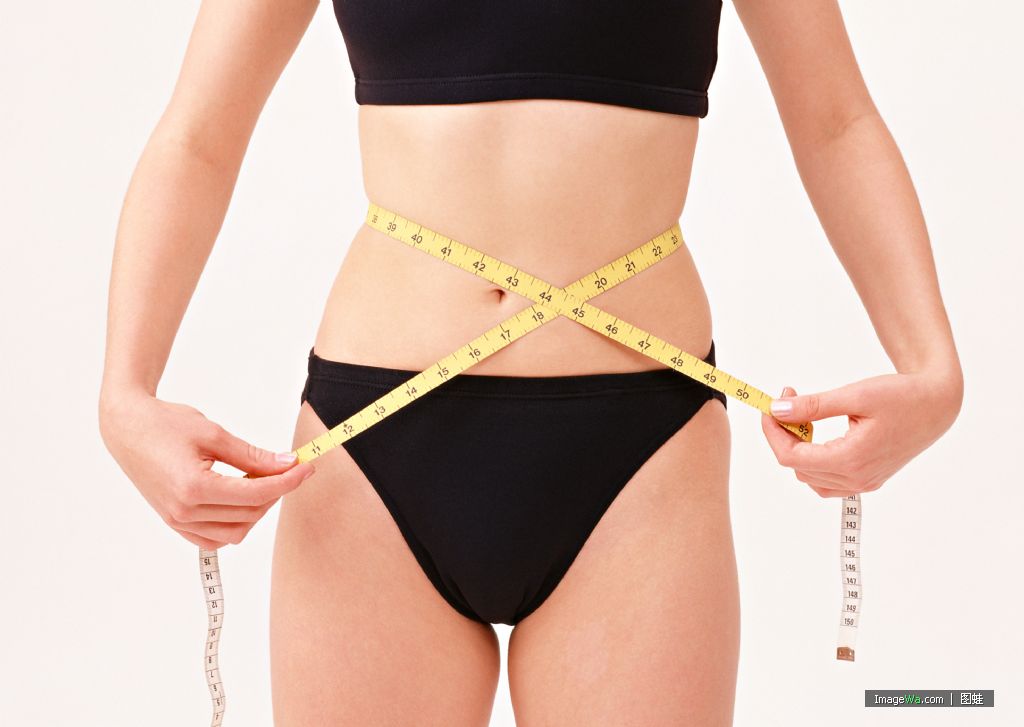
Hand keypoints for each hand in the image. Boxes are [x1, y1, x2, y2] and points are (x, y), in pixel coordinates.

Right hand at [99, 389, 314, 549]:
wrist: (127, 427)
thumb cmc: (166, 424)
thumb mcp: (214, 434)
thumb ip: (253, 455)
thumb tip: (288, 464)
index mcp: (194, 488)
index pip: (256, 493)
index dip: (287, 481)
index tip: (306, 466)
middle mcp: (184, 511)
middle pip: (250, 513)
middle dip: (275, 491)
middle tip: (286, 467)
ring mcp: (177, 521)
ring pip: (236, 531)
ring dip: (257, 508)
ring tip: (259, 478)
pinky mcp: (175, 523)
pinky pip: (215, 537)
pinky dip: (235, 522)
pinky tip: (241, 495)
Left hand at [760, 370, 962, 497]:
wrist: (937, 405)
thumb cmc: (901, 396)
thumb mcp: (854, 395)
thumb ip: (813, 406)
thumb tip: (777, 410)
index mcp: (851, 460)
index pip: (791, 456)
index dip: (773, 432)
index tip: (769, 406)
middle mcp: (857, 478)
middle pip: (798, 466)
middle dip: (784, 434)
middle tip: (789, 400)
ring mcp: (864, 482)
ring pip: (810, 477)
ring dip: (798, 448)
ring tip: (805, 416)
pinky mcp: (868, 479)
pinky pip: (828, 481)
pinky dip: (814, 460)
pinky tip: (819, 434)